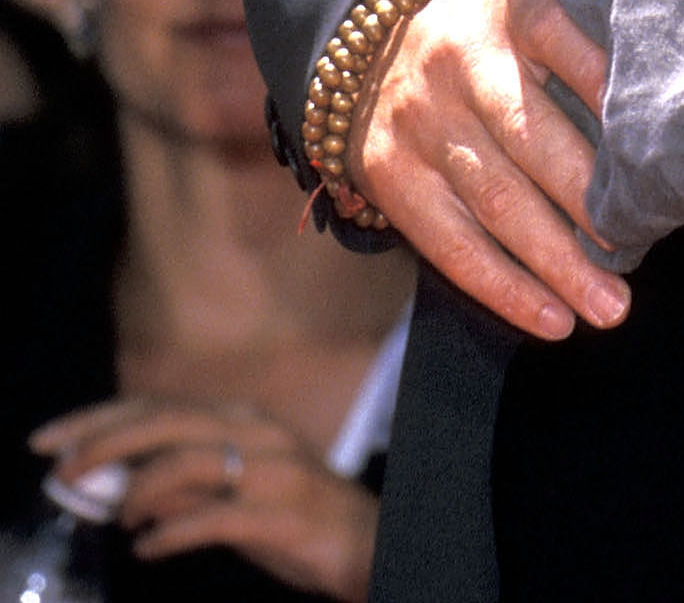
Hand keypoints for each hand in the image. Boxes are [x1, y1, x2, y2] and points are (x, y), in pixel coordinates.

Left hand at [31, 399, 377, 599]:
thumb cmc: (292, 517)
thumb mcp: (231, 492)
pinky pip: (216, 516)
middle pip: (167, 422)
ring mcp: (271, 468)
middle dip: (106, 442)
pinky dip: (173, 532)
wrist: (364, 541)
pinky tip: (149, 548)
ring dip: (140, 490)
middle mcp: (255, 430)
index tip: (49, 438)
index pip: (158, 405)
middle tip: (61, 469)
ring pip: (190, 460)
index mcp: (241, 418)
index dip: (99, 417)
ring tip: (118, 516)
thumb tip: (121, 484)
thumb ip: (183, 483)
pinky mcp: (281, 512)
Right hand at [348, 0, 628, 342]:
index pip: (569, 44)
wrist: (373, 42)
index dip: (611, 93)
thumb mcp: (533, 11)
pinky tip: (552, 318)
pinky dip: (505, 288)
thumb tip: (661, 120)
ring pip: (497, 203)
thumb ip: (586, 47)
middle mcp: (462, 63)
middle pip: (532, 140)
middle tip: (641, 248)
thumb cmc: (489, 35)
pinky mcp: (393, 176)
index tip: (658, 146)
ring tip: (609, 306)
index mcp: (513, 12)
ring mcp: (422, 123)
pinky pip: (452, 244)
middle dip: (589, 203)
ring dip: (557, 264)